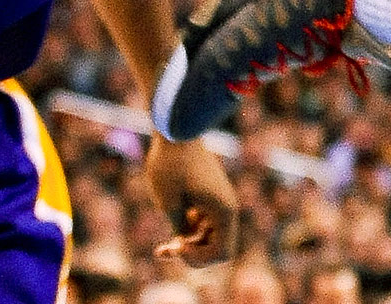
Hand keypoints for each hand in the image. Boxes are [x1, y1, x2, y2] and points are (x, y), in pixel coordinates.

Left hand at [146, 135, 237, 267]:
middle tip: (165, 249)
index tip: (176, 246)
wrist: (176, 130)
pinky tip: (170, 224)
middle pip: (217, 247)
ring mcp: (220, 199)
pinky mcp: (211, 194)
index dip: (198, 259)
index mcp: (224, 210)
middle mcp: (227, 206)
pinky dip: (190, 230)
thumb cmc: (170, 166)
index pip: (222, 253)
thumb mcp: (170, 206)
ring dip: (189, 244)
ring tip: (162, 246)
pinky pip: (205, 223)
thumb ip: (181, 232)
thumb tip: (186, 243)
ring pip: (210, 236)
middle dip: (192, 254)